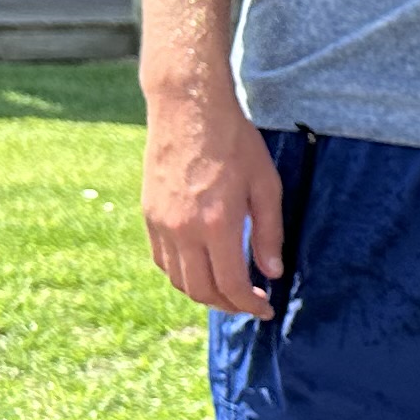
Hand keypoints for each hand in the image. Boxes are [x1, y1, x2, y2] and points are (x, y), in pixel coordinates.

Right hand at [143, 82, 286, 317]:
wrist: (188, 109)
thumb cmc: (234, 143)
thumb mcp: (266, 186)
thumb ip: (269, 233)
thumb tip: (272, 272)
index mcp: (216, 224)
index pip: (230, 285)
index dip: (249, 305)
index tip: (265, 309)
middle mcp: (183, 230)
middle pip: (200, 290)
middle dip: (227, 305)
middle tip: (249, 303)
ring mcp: (161, 223)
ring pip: (177, 279)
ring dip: (203, 293)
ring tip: (228, 291)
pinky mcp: (148, 214)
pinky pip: (161, 259)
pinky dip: (181, 274)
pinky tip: (202, 268)